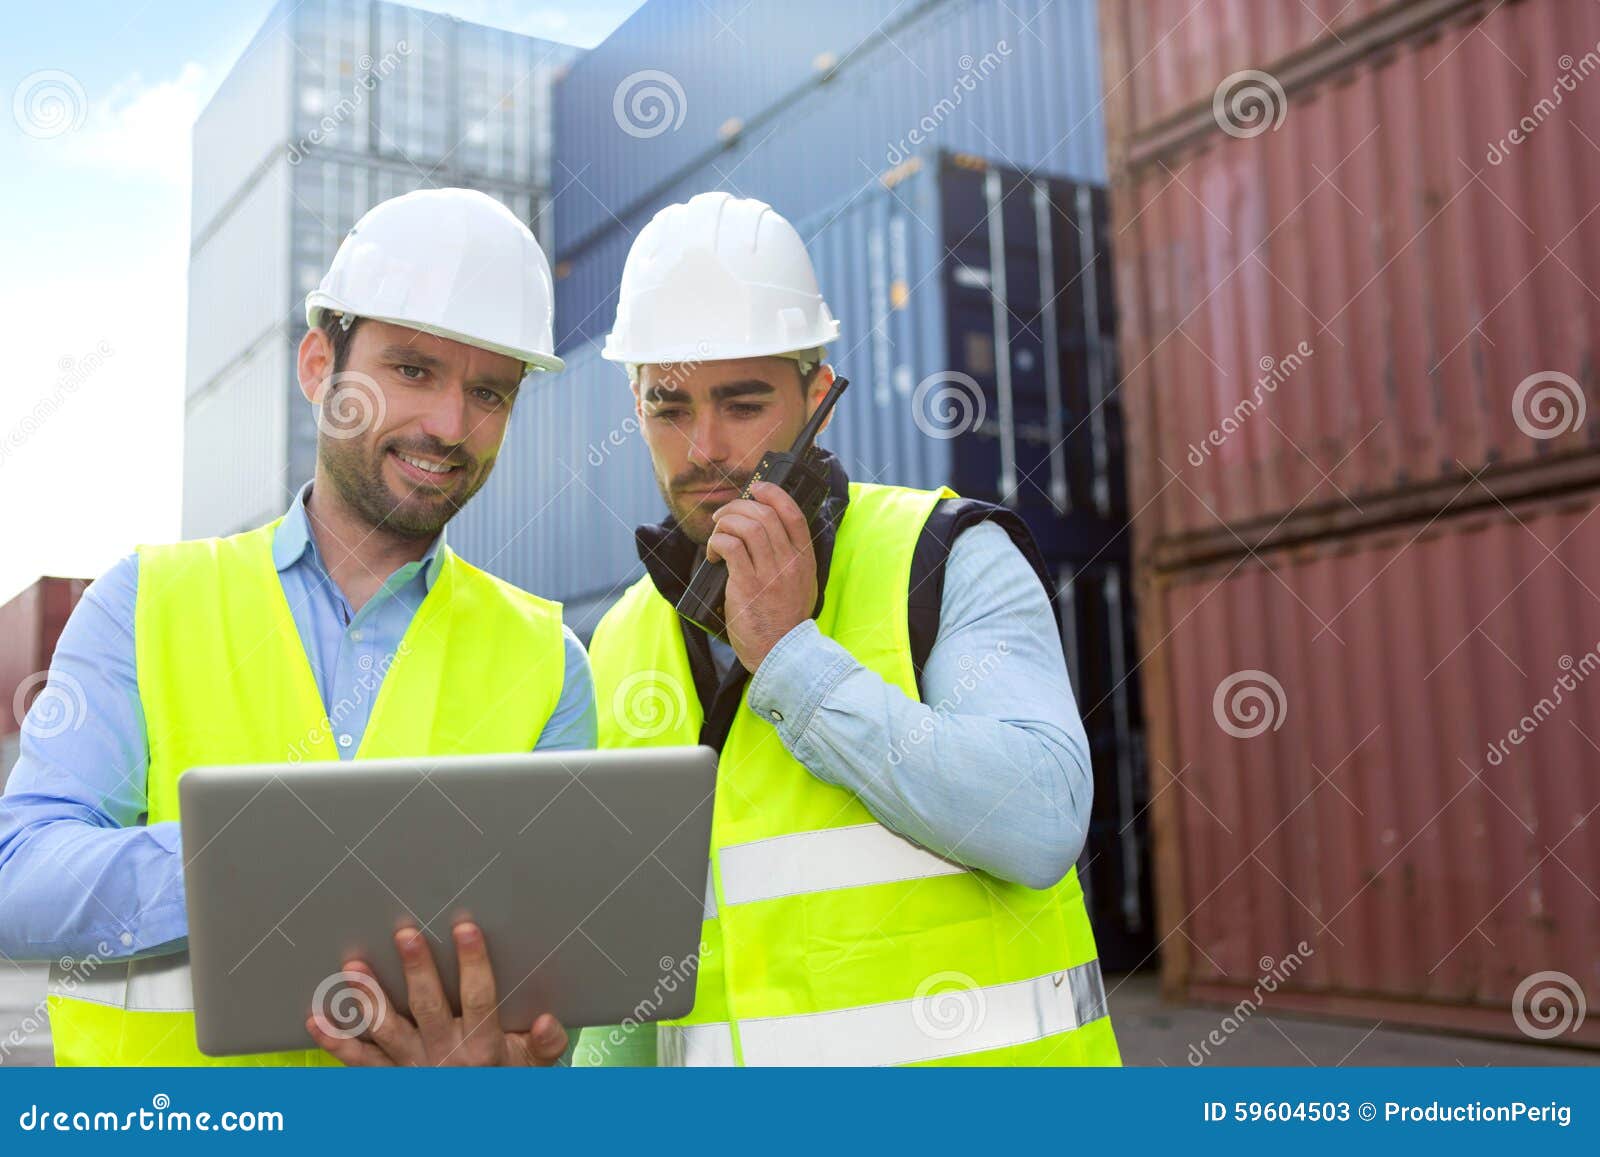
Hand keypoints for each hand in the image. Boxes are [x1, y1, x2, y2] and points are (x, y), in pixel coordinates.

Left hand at [307, 922, 567, 1066]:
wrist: (479, 1132)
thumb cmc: (506, 1086)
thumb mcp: (535, 1069)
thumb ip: (547, 1045)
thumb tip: (546, 1020)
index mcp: (483, 1047)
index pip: (479, 998)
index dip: (473, 963)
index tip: (464, 927)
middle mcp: (444, 1056)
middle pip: (428, 1007)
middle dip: (417, 970)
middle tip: (405, 934)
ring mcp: (412, 1069)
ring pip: (387, 1031)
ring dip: (369, 999)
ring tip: (354, 968)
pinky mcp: (389, 1081)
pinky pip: (359, 1064)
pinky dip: (337, 1043)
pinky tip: (316, 1020)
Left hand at [705, 480, 816, 670]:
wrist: (782, 653)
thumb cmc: (785, 621)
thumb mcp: (802, 585)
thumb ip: (791, 559)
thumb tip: (769, 533)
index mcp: (804, 559)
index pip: (793, 513)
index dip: (772, 493)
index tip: (755, 488)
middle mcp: (790, 562)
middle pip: (765, 514)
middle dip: (738, 507)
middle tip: (723, 516)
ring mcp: (770, 573)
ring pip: (746, 526)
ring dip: (725, 523)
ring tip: (716, 536)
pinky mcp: (748, 585)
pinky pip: (730, 546)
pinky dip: (717, 543)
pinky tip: (713, 556)